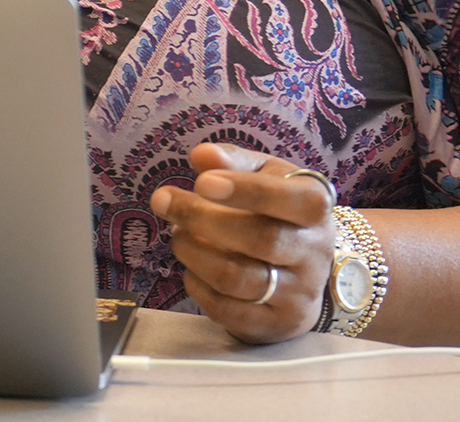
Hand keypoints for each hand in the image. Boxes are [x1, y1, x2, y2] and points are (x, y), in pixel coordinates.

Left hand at [150, 142, 335, 342]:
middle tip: (164, 201)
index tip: (202, 182)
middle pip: (261, 240)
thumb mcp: (265, 176)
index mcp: (315, 210)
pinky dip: (198, 286)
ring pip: (238, 278)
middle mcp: (315, 254)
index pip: (294, 201)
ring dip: (193, 253)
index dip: (248, 191)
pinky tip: (192, 268)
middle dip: (201, 219)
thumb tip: (202, 155)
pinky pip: (228, 310)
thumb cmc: (276, 212)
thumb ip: (234, 162)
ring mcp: (300, 293)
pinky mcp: (278, 323)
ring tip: (178, 235)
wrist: (308, 269)